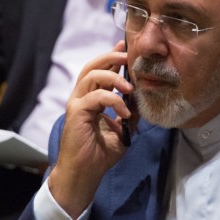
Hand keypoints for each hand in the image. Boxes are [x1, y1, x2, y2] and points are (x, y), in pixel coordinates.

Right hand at [49, 42, 133, 218]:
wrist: (85, 173)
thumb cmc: (100, 155)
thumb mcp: (123, 131)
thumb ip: (130, 115)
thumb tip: (142, 101)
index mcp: (91, 99)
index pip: (101, 71)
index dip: (113, 57)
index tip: (126, 47)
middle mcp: (82, 97)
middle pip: (93, 66)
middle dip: (111, 57)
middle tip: (128, 56)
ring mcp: (77, 103)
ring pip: (92, 76)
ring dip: (114, 77)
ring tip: (130, 88)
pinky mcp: (77, 112)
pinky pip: (96, 96)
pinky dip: (113, 100)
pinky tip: (124, 113)